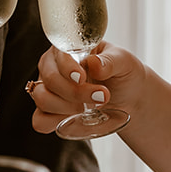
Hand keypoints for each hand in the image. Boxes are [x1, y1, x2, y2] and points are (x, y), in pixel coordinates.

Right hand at [27, 42, 145, 133]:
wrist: (130, 98)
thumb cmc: (123, 74)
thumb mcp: (124, 62)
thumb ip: (111, 61)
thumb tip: (95, 64)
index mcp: (68, 49)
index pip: (58, 55)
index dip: (67, 68)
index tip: (82, 78)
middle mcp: (53, 67)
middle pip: (50, 79)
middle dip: (75, 92)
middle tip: (101, 97)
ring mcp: (48, 90)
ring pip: (42, 99)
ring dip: (66, 107)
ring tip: (89, 108)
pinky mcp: (49, 112)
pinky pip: (40, 120)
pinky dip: (55, 122)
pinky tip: (74, 118)